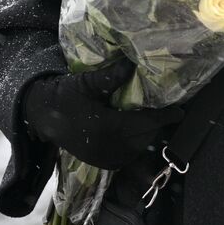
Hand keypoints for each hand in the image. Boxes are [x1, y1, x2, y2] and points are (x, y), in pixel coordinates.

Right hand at [22, 58, 182, 169]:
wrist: (43, 117)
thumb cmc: (65, 96)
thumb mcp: (85, 83)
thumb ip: (110, 77)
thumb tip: (132, 62)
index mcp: (106, 127)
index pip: (143, 122)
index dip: (164, 117)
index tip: (180, 112)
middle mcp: (108, 146)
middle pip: (144, 136)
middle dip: (157, 124)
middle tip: (168, 112)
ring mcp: (104, 158)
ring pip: (138, 148)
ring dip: (148, 135)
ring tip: (154, 119)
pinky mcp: (101, 162)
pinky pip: (127, 156)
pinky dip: (136, 145)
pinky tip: (137, 131)